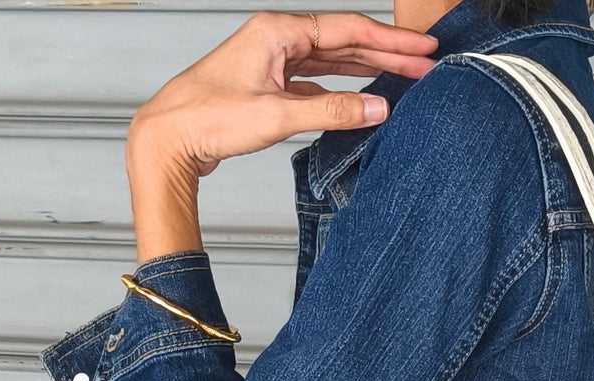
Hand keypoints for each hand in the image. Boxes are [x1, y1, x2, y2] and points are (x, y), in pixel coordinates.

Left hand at [126, 11, 436, 258]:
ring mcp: (273, 61)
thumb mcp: (278, 115)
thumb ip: (333, 111)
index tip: (422, 47)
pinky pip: (316, 81)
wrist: (169, 137)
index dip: (390, 40)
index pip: (347, 30)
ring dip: (367, 69)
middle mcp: (276, 39)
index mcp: (278, 31)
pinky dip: (341, 89)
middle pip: (344, 42)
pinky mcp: (269, 85)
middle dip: (386, 53)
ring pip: (331, 61)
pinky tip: (361, 97)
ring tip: (402, 77)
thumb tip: (377, 107)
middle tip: (424, 63)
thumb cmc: (208, 118)